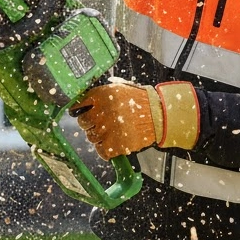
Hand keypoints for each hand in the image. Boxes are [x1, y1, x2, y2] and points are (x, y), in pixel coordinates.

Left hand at [70, 78, 199, 158]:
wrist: (160, 116)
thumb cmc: (141, 101)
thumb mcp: (121, 88)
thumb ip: (102, 92)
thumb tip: (84, 98)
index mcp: (102, 95)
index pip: (80, 104)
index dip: (79, 110)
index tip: (79, 112)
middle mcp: (102, 112)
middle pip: (84, 123)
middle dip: (90, 124)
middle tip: (101, 123)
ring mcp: (108, 130)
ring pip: (91, 137)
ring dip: (99, 136)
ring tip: (113, 132)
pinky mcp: (115, 145)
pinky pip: (101, 151)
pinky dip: (106, 149)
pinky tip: (114, 143)